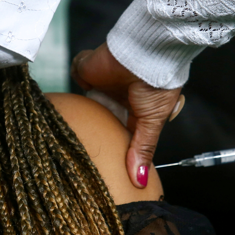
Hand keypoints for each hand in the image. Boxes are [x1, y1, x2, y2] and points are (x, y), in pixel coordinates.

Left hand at [71, 43, 182, 187]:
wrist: (145, 53)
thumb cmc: (157, 83)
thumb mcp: (152, 121)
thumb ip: (142, 149)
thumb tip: (140, 181)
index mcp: (134, 107)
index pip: (119, 129)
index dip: (111, 140)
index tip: (105, 160)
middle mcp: (116, 96)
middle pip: (98, 117)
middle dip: (93, 127)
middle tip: (86, 144)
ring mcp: (100, 82)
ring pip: (83, 98)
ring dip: (84, 104)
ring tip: (78, 119)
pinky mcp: (88, 68)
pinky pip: (77, 73)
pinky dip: (81, 75)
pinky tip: (87, 83)